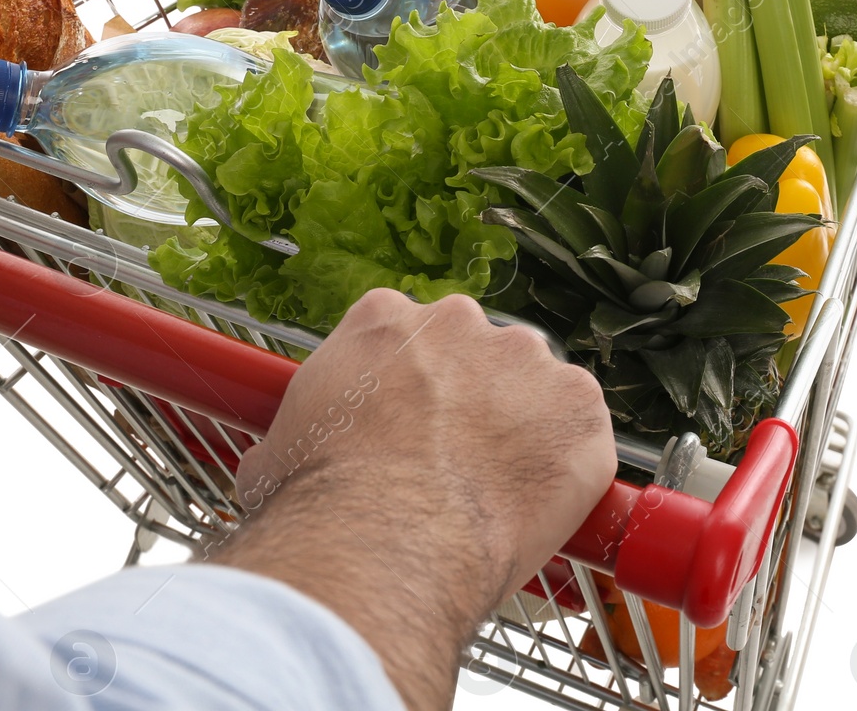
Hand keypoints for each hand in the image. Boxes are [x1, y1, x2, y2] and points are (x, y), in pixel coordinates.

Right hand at [212, 290, 614, 710]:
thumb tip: (273, 466)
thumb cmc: (322, 499)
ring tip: (496, 492)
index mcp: (382, 319)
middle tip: (452, 461)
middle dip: (468, 399)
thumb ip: (295, 437)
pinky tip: (539, 504)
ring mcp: (524, 360)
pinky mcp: (578, 408)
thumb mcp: (279, 452)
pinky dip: (570, 463)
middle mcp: (457, 322)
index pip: (404, 334)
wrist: (382, 538)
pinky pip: (583, 430)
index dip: (408, 385)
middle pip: (473, 351)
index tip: (408, 423)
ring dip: (521, 428)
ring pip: (532, 388)